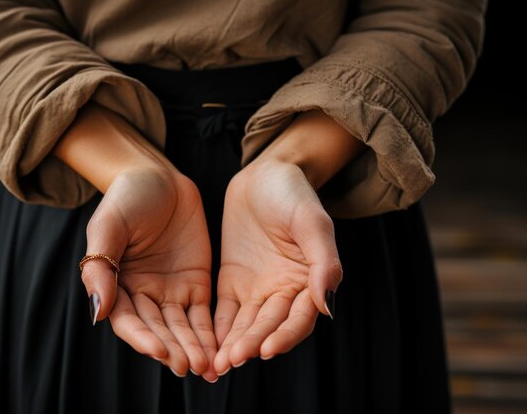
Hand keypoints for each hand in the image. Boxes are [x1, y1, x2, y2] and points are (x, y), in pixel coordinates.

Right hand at [82, 168, 217, 381]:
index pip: (128, 320)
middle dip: (174, 349)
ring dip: (194, 348)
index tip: (159, 351)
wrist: (159, 177)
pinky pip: (204, 313)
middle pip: (159, 329)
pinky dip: (211, 333)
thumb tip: (98, 311)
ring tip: (208, 368)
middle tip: (190, 367)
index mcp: (117, 285)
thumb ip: (101, 266)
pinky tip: (221, 351)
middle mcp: (144, 294)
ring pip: (182, 327)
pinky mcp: (197, 283)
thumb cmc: (127, 198)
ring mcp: (171, 291)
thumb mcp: (109, 226)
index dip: (142, 337)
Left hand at [213, 160, 342, 373]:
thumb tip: (328, 305)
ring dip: (234, 344)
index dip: (285, 336)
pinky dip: (218, 328)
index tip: (268, 349)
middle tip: (234, 359)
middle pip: (269, 326)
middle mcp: (283, 291)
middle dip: (252, 344)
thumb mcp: (313, 223)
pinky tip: (208, 344)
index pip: (299, 319)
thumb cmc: (294, 195)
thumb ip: (323, 263)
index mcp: (308, 281)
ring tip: (219, 362)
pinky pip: (224, 310)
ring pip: (246, 324)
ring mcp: (256, 288)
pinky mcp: (232, 281)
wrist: (264, 174)